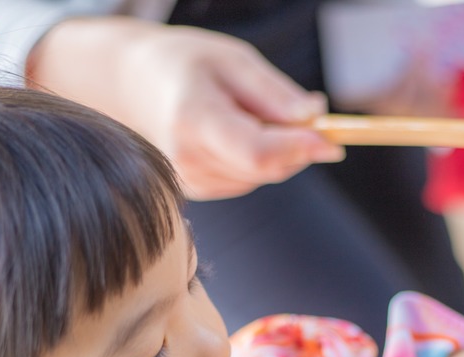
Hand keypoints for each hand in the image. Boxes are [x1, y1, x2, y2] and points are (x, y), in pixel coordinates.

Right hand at [27, 17, 344, 199]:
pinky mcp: (198, 189)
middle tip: (301, 110)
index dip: (300, 148)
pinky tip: (236, 130)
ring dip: (277, 149)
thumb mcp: (233, 60)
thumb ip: (274, 93)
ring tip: (248, 111)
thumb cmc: (184, 63)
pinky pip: (249, 178)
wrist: (131, 84)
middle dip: (296, 145)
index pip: (258, 151)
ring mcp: (191, 180)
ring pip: (263, 176)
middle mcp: (189, 159)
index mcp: (194, 120)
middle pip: (267, 168)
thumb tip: (316, 116)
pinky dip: (258, 158)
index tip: (332, 138)